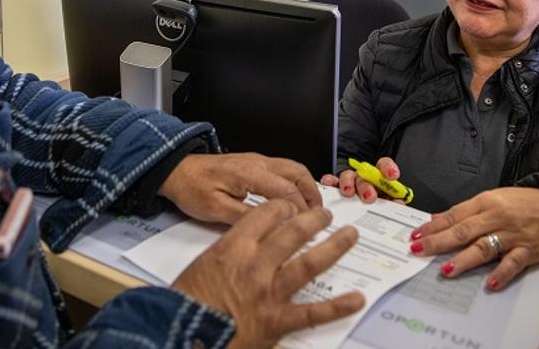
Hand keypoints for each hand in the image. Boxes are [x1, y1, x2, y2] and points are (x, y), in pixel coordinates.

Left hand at [159, 153, 321, 224]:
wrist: (178, 170)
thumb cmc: (192, 187)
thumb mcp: (215, 209)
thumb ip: (244, 217)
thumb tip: (270, 227)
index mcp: (249, 173)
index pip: (286, 191)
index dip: (301, 210)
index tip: (307, 225)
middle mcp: (257, 162)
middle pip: (298, 173)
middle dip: (313, 195)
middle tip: (318, 216)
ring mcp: (257, 160)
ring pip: (294, 167)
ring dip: (307, 186)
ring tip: (312, 207)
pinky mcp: (254, 162)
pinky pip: (284, 168)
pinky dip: (297, 181)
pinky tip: (295, 196)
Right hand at [172, 200, 364, 347]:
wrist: (182, 334)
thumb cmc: (187, 302)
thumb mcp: (202, 265)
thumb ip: (228, 252)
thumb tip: (244, 247)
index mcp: (233, 247)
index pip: (266, 215)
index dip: (283, 207)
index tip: (291, 205)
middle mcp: (256, 265)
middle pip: (293, 232)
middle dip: (313, 220)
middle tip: (326, 214)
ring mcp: (270, 292)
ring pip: (309, 262)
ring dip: (333, 247)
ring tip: (349, 236)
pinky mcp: (278, 320)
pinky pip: (313, 312)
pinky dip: (338, 306)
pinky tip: (356, 298)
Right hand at [320, 157, 400, 203]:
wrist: (367, 222)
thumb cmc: (379, 210)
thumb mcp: (390, 207)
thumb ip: (395, 203)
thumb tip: (399, 203)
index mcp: (380, 180)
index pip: (384, 165)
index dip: (387, 168)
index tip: (392, 175)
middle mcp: (365, 178)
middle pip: (365, 174)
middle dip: (367, 185)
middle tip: (369, 197)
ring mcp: (351, 182)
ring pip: (348, 176)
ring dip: (348, 183)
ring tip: (348, 193)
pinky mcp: (337, 189)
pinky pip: (332, 182)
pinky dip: (330, 181)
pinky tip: (328, 183)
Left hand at [408, 187, 538, 289]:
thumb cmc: (525, 203)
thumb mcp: (494, 198)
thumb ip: (468, 211)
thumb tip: (438, 220)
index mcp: (486, 202)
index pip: (454, 215)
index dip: (433, 226)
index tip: (414, 236)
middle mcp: (497, 217)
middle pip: (463, 231)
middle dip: (438, 242)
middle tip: (418, 251)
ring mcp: (513, 234)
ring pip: (484, 247)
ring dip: (464, 259)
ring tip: (447, 270)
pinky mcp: (529, 250)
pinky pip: (513, 263)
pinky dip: (502, 273)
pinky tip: (490, 283)